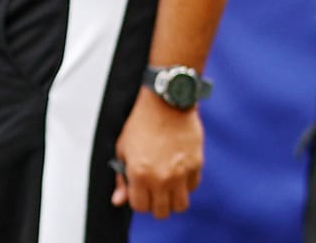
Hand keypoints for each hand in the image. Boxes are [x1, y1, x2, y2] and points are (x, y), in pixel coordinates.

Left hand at [111, 91, 203, 217]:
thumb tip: (118, 200)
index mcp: (139, 175)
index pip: (141, 207)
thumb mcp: (123, 150)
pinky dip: (187, 183)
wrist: (167, 103)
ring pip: (181, 205)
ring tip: (169, 185)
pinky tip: (180, 171)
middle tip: (155, 190)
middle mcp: (161, 178)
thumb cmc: (142, 124)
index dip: (139, 200)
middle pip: (162, 211)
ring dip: (173, 198)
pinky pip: (193, 185)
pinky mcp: (197, 163)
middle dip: (156, 204)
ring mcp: (181, 172)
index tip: (141, 190)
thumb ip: (121, 179)